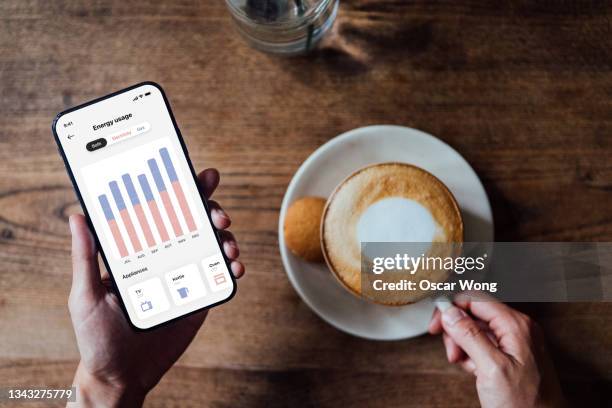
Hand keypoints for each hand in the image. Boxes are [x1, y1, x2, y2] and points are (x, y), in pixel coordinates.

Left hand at [68, 169, 243, 406]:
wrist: (122, 375)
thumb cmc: (97, 336)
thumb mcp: (86, 295)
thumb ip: (85, 258)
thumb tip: (77, 216)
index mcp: (138, 250)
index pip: (160, 211)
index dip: (180, 190)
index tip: (196, 176)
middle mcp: (164, 256)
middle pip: (193, 222)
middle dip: (211, 210)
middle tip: (218, 215)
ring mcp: (185, 274)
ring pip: (212, 244)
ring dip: (226, 237)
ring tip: (228, 243)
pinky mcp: (200, 295)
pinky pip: (221, 275)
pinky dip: (233, 266)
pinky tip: (234, 266)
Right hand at [429, 293, 564, 407]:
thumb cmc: (526, 405)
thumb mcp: (491, 368)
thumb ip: (469, 335)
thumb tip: (449, 311)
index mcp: (516, 325)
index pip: (475, 299)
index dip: (451, 309)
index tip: (436, 325)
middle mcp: (517, 328)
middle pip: (474, 313)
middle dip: (457, 332)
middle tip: (453, 353)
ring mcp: (515, 342)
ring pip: (476, 330)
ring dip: (464, 346)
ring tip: (467, 366)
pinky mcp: (511, 355)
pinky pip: (484, 345)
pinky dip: (473, 356)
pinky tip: (475, 370)